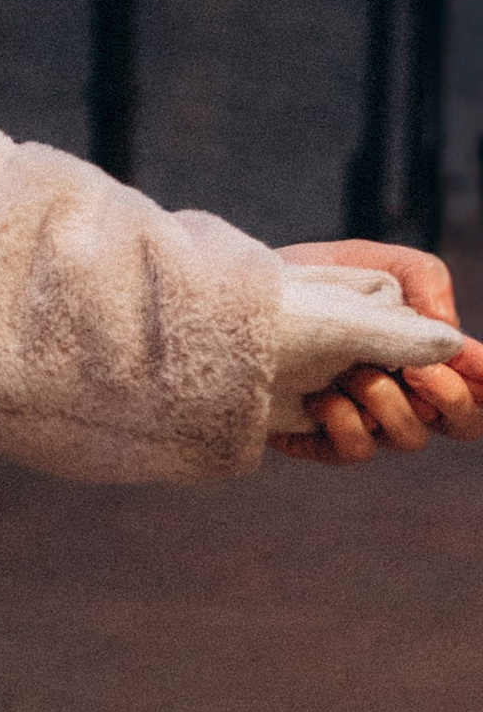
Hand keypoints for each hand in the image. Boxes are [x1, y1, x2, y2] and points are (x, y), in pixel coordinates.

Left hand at [271, 239, 482, 463]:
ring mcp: (368, 418)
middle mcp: (407, 394)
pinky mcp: (324, 437)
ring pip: (409, 437)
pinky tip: (320, 397)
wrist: (251, 292)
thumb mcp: (372, 260)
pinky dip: (345, 425)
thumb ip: (423, 278)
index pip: (480, 387)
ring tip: (353, 370)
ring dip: (387, 402)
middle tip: (415, 367)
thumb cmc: (319, 278)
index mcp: (428, 355)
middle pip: (461, 424)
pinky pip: (354, 451)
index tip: (471, 357)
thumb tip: (449, 326)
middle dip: (447, 397)